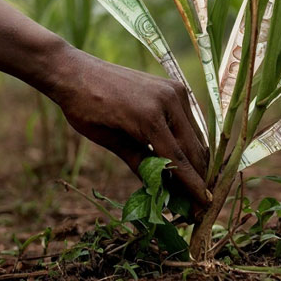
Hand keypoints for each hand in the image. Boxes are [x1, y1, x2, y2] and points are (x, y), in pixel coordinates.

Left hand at [48, 48, 208, 209]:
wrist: (76, 71)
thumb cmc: (84, 108)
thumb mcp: (108, 140)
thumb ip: (138, 162)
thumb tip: (160, 189)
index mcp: (148, 117)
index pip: (179, 160)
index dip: (193, 187)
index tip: (204, 208)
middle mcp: (168, 101)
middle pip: (194, 149)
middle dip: (198, 176)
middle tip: (198, 203)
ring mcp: (174, 90)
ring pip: (195, 135)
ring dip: (195, 159)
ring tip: (191, 185)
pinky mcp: (174, 86)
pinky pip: (188, 120)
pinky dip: (187, 140)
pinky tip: (182, 158)